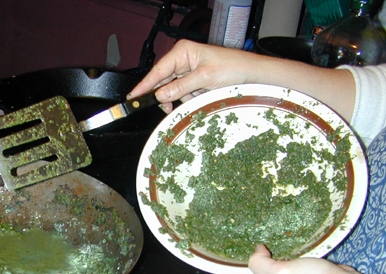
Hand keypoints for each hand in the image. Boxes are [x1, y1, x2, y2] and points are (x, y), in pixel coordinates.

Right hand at [127, 39, 354, 120]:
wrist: (254, 73)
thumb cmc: (233, 68)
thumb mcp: (205, 78)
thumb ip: (180, 87)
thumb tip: (161, 94)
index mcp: (183, 51)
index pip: (158, 70)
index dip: (145, 85)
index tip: (133, 96)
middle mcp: (183, 59)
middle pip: (163, 82)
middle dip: (168, 95)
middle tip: (170, 107)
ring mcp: (188, 69)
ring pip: (173, 90)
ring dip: (183, 98)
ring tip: (199, 96)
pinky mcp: (194, 79)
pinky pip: (184, 93)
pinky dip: (190, 98)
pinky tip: (201, 96)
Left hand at [233, 245, 365, 273]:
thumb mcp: (278, 273)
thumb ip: (259, 263)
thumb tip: (256, 251)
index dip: (233, 266)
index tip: (231, 249)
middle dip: (250, 260)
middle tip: (248, 241)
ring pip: (266, 270)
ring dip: (265, 257)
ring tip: (262, 241)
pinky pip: (280, 267)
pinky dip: (278, 257)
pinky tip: (278, 246)